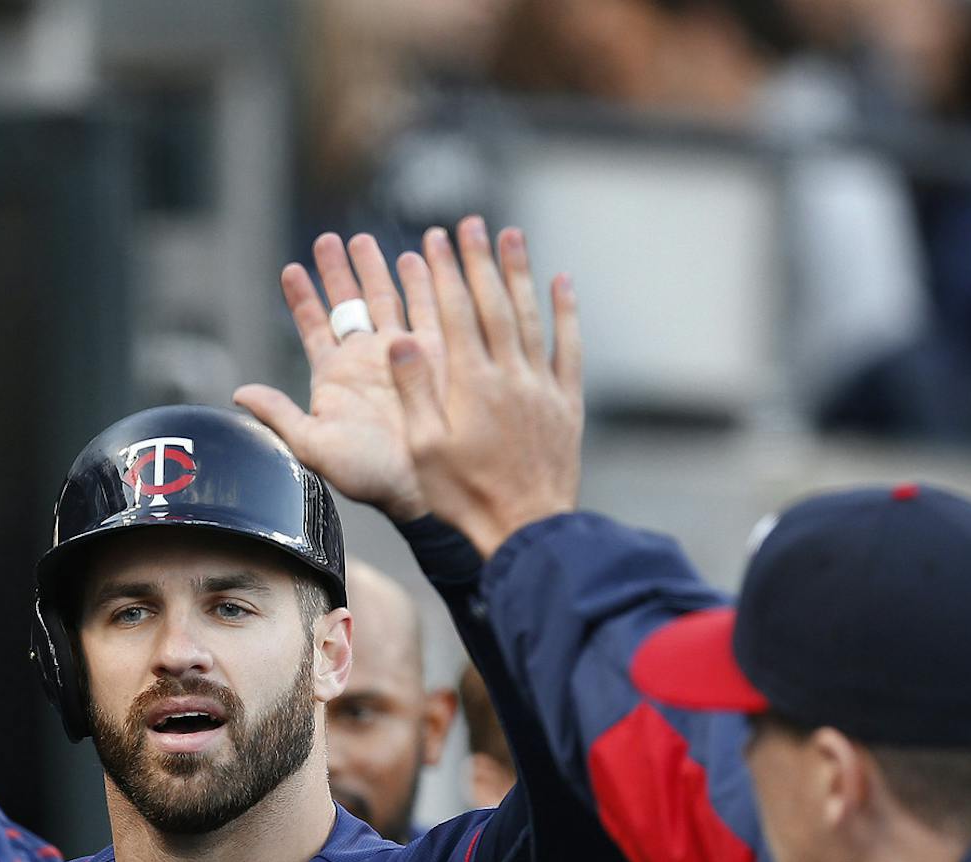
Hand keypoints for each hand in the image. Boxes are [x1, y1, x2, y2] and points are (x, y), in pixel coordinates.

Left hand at [234, 232, 446, 521]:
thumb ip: (280, 415)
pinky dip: (421, 281)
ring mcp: (400, 354)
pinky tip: (417, 254)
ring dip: (374, 269)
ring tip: (363, 239)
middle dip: (337, 271)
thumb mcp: (314, 445)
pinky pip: (427, 308)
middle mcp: (366, 359)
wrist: (418, 486)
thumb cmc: (365, 473)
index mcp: (334, 376)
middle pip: (348, 303)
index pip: (313, 326)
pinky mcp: (435, 354)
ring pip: (385, 299)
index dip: (301, 298)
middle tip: (327, 239)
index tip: (289, 269)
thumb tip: (239, 392)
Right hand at [389, 219, 582, 560]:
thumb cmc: (465, 496)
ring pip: (532, 316)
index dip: (444, 273)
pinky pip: (570, 347)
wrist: (527, 528)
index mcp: (471, 385)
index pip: (456, 315)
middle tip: (471, 223)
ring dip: (521, 273)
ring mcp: (542, 387)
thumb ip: (415, 392)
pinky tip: (563, 283)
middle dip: (480, 261)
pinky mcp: (566, 404)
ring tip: (512, 235)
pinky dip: (567, 312)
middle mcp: (510, 376)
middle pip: (495, 304)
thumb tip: (400, 340)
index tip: (434, 240)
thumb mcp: (424, 449)